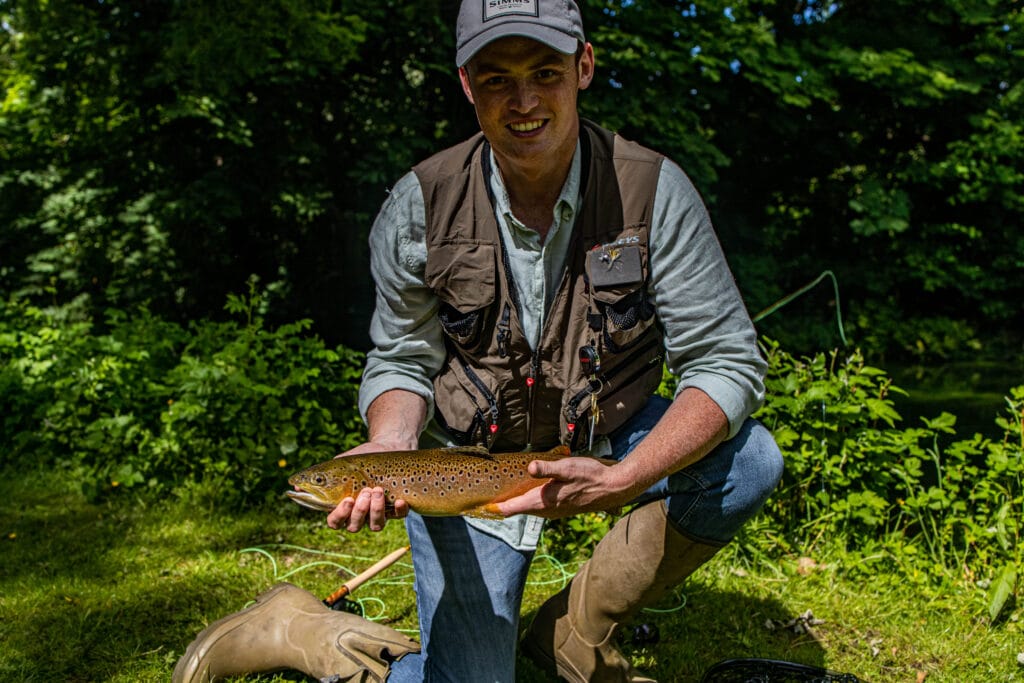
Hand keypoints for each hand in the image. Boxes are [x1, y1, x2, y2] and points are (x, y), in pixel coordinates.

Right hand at [323, 440, 410, 532]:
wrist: (387, 447)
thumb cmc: (361, 459)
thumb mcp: (341, 464)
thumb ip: (323, 475)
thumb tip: (298, 484)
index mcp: (343, 507)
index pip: (335, 522)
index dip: (339, 515)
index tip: (347, 499)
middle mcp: (360, 515)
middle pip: (354, 526)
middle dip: (360, 510)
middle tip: (365, 491)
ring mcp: (378, 513)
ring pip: (375, 525)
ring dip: (376, 510)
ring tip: (378, 490)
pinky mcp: (397, 508)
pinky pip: (399, 516)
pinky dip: (399, 510)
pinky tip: (400, 500)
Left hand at [493, 456, 634, 518]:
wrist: (613, 488)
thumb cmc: (590, 476)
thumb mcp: (567, 467)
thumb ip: (547, 468)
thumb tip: (530, 468)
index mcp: (544, 501)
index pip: (513, 508)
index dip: (496, 508)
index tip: (480, 508)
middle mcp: (547, 510)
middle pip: (519, 510)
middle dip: (503, 506)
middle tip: (486, 501)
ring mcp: (555, 511)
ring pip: (530, 509)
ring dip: (516, 504)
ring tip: (502, 498)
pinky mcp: (562, 508)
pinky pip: (540, 507)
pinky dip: (529, 502)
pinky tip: (529, 493)